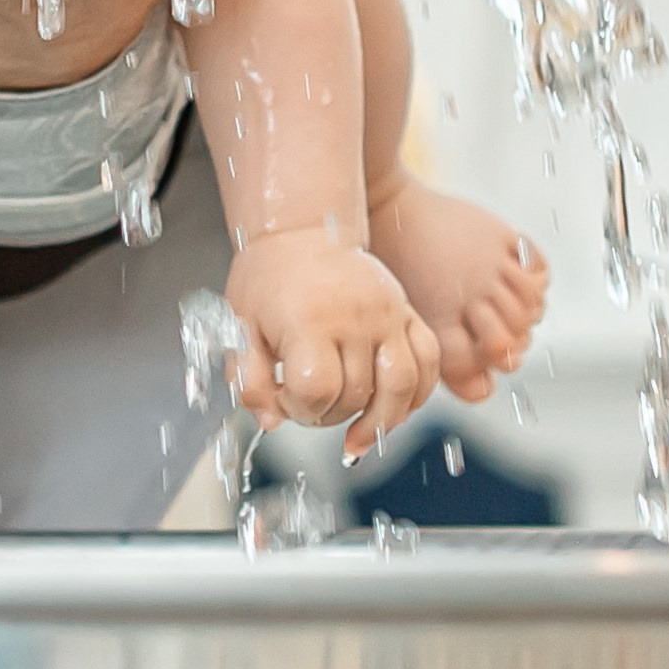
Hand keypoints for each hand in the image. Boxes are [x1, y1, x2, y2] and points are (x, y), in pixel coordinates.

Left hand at [222, 232, 441, 448]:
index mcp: (310, 320)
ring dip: (382, 421)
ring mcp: (387, 314)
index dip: (298, 408)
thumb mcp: (240, 326)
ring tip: (360, 437)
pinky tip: (395, 410)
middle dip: (329, 416)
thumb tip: (272, 422)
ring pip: (402, 385)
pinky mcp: (406, 312)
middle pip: (356, 395)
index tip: (286, 397)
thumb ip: (249, 380)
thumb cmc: (269, 278)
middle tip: (311, 404)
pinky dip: (418, 394)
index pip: (317, 390)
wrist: (302, 231)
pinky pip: (428, 361)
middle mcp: (356, 318)